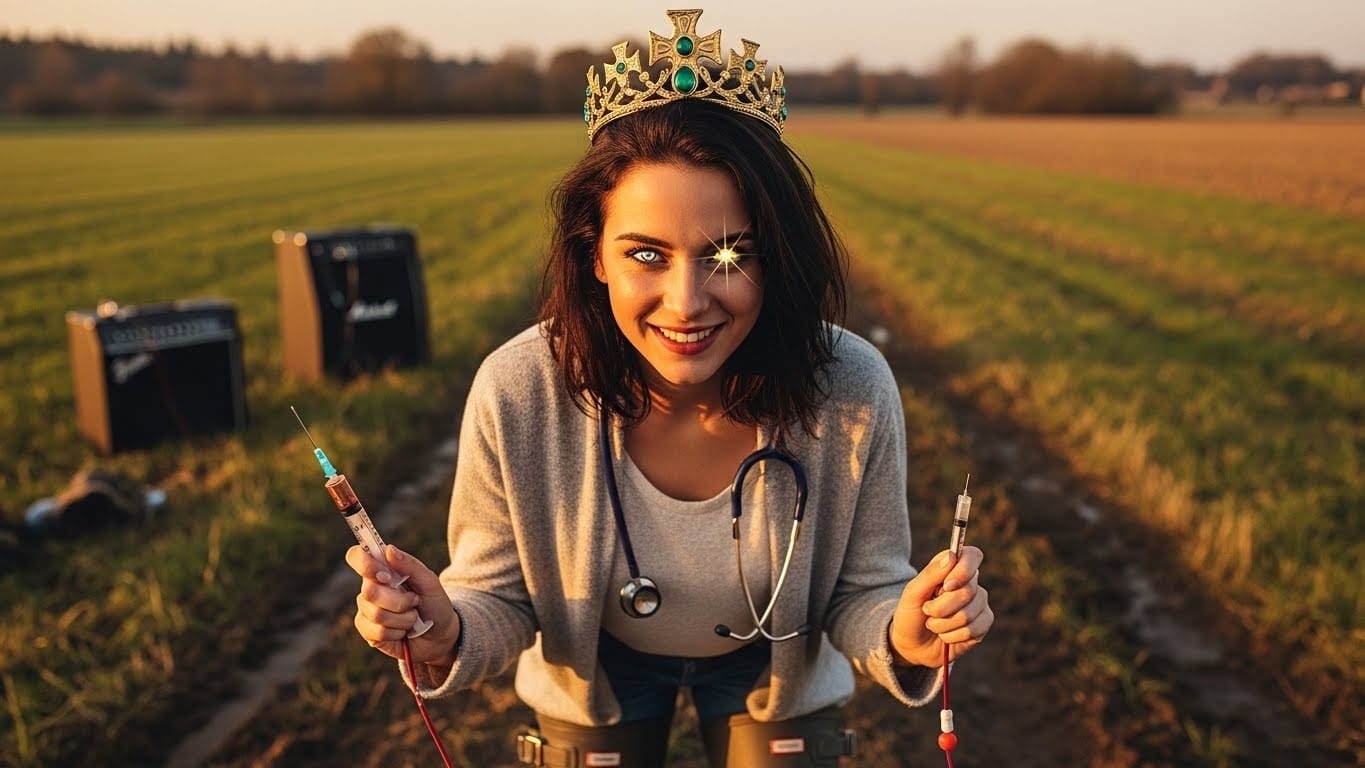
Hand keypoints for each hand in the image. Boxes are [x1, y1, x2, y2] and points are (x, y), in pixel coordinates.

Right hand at [347, 544, 460, 666]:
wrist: (440, 635)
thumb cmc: (435, 604)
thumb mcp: (430, 582)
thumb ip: (410, 565)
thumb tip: (388, 549)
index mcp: (383, 570)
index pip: (357, 557)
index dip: (364, 563)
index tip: (385, 575)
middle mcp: (370, 588)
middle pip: (369, 591)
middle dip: (400, 601)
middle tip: (414, 601)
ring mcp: (366, 610)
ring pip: (376, 614)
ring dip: (403, 618)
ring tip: (412, 618)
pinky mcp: (368, 631)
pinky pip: (377, 632)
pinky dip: (397, 632)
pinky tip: (403, 631)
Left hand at [888, 546, 991, 667]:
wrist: (911, 644)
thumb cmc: (910, 613)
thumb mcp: (912, 593)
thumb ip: (930, 574)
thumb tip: (951, 556)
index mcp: (952, 568)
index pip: (972, 556)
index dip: (963, 570)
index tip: (947, 585)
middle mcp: (970, 583)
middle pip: (967, 591)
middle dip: (941, 607)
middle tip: (927, 611)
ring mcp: (979, 604)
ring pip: (968, 614)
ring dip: (943, 624)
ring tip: (933, 624)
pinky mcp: (983, 625)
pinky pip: (973, 630)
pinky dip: (952, 636)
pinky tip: (945, 635)